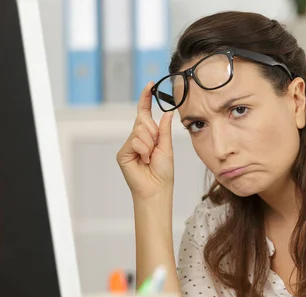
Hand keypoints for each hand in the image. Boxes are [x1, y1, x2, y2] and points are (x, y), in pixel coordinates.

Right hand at [117, 82, 174, 199]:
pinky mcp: (123, 153)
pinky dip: (143, 149)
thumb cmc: (163, 172)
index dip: (146, 99)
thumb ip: (164, 130)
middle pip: (143, 120)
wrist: (157, 188)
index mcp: (149, 136)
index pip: (145, 113)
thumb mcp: (167, 147)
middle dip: (153, 133)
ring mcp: (129, 145)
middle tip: (156, 148)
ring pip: (140, 130)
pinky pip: (135, 141)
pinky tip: (144, 160)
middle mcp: (137, 138)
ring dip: (150, 144)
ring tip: (150, 157)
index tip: (150, 84)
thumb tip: (168, 112)